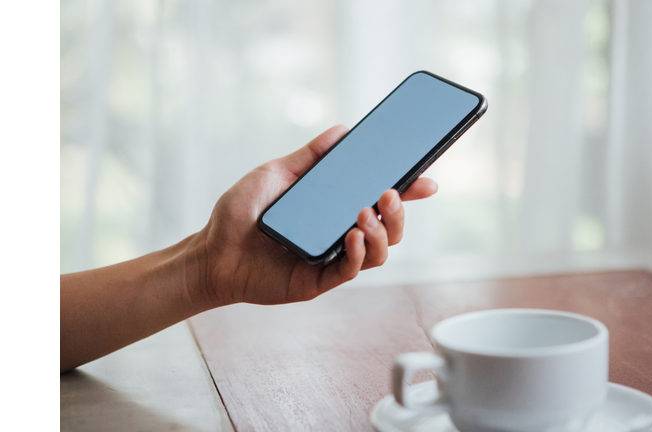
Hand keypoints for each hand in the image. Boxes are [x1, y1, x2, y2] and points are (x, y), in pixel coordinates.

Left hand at [185, 125, 437, 306]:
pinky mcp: (318, 280)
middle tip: (390, 193)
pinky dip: (358, 254)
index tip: (427, 178)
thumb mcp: (275, 174)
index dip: (407, 191)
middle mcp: (340, 234)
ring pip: (379, 252)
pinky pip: (350, 271)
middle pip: (389, 228)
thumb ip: (310, 156)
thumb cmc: (240, 214)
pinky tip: (351, 237)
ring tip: (364, 214)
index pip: (379, 200)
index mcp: (334, 208)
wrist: (210, 251)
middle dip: (399, 211)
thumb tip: (342, 130)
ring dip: (381, 232)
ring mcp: (332, 258)